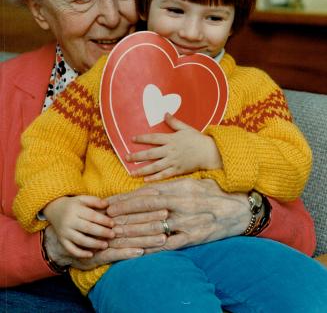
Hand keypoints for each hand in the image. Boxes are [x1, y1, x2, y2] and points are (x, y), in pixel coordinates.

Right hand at [43, 195, 113, 257]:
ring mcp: (64, 232)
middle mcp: (69, 221)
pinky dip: (81, 253)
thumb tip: (107, 205)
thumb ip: (95, 201)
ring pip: (80, 240)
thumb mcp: (82, 198)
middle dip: (101, 232)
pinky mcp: (62, 240)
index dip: (103, 220)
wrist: (54, 209)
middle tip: (113, 235)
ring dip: (94, 244)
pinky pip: (71, 249)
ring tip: (105, 245)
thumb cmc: (73, 204)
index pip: (92, 216)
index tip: (113, 224)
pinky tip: (91, 255)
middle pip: (87, 228)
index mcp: (75, 209)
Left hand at [107, 178, 251, 252]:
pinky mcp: (193, 238)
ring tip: (115, 232)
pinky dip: (152, 247)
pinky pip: (169, 244)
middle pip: (146, 208)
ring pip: (154, 226)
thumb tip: (150, 186)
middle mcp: (181, 203)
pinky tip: (137, 250)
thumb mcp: (194, 181)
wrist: (240, 209)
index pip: (147, 192)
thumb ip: (172, 184)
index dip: (126, 197)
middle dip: (123, 212)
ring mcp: (187, 221)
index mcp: (180, 187)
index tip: (111, 200)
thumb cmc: (215, 192)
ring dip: (132, 230)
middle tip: (105, 215)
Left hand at [127, 113, 221, 180]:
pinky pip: (164, 175)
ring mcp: (174, 161)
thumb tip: (165, 113)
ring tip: (132, 172)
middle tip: (126, 158)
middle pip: (151, 153)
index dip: (142, 138)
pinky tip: (145, 180)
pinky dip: (155, 178)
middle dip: (137, 156)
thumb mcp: (186, 128)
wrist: (210, 152)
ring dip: (142, 169)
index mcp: (171, 139)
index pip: (154, 138)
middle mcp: (170, 150)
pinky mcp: (178, 170)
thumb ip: (174, 122)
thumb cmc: (198, 139)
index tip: (132, 139)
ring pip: (155, 166)